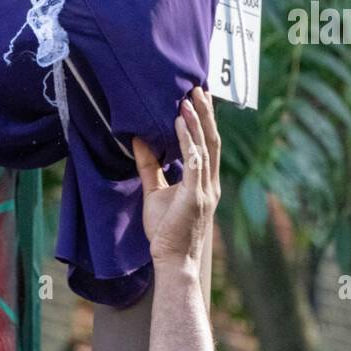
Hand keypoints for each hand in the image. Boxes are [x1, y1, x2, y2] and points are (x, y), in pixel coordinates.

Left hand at [132, 87, 220, 272]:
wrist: (174, 262)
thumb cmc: (167, 231)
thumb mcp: (155, 192)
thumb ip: (150, 166)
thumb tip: (138, 139)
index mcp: (205, 181)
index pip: (208, 144)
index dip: (204, 120)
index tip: (199, 98)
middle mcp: (210, 182)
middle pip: (212, 139)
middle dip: (206, 113)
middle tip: (199, 87)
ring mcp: (206, 190)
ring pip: (205, 146)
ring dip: (197, 121)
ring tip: (188, 98)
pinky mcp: (195, 197)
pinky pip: (194, 162)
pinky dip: (188, 140)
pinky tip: (180, 123)